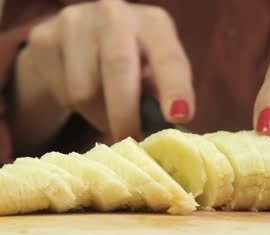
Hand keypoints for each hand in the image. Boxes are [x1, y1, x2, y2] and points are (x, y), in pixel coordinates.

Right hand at [12, 0, 193, 152]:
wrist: (79, 39)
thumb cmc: (131, 63)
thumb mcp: (154, 72)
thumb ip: (163, 94)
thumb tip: (171, 127)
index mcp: (153, 23)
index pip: (168, 56)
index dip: (175, 87)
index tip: (179, 117)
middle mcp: (114, 13)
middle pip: (119, 67)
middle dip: (126, 113)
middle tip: (131, 140)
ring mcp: (75, 21)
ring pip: (85, 90)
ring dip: (100, 115)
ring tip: (108, 111)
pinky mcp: (43, 38)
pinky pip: (62, 92)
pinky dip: (77, 108)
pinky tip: (85, 95)